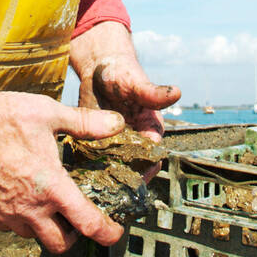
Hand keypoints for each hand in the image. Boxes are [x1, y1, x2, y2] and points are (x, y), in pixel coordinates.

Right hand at [0, 55, 126, 252]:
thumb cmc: (2, 116)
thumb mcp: (49, 113)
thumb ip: (85, 123)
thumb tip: (117, 124)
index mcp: (50, 186)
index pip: (87, 224)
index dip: (107, 233)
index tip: (115, 231)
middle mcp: (29, 208)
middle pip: (61, 245)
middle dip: (75, 236)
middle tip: (78, 216)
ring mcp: (6, 214)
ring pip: (35, 236)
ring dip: (47, 227)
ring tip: (51, 202)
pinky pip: (12, 227)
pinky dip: (24, 219)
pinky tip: (24, 194)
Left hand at [69, 23, 180, 178]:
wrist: (98, 69)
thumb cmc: (122, 72)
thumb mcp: (135, 83)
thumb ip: (153, 93)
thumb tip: (177, 92)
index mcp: (151, 129)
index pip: (152, 157)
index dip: (143, 169)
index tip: (129, 177)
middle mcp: (136, 140)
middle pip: (133, 168)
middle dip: (123, 178)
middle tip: (108, 187)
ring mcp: (116, 144)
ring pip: (114, 168)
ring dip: (106, 178)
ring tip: (93, 185)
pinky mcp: (98, 143)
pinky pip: (96, 162)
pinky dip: (90, 169)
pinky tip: (79, 174)